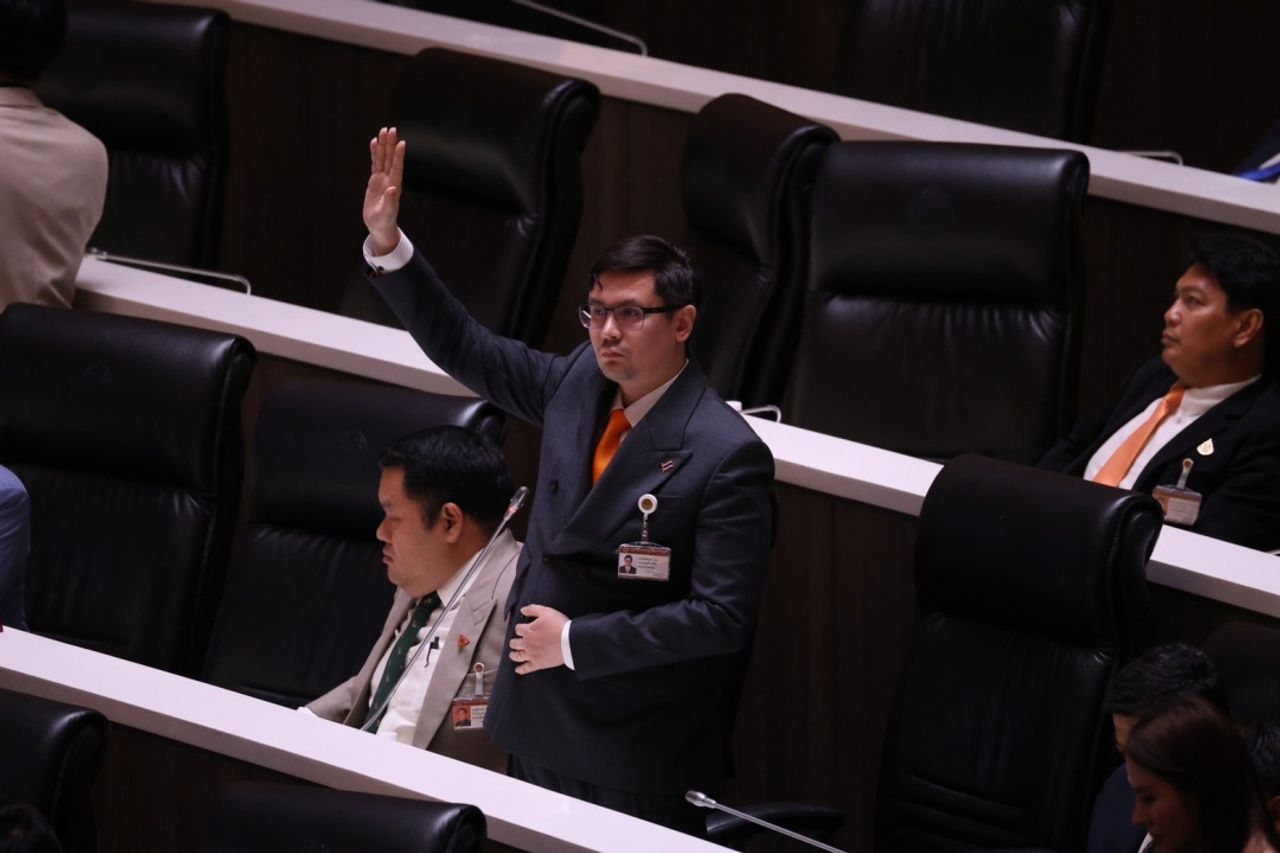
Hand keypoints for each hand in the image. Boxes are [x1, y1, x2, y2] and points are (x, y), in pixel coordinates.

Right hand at [364, 126, 404, 255]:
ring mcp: (382, 179)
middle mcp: (389, 180)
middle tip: (391, 129)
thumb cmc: (384, 221)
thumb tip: (393, 189)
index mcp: (394, 186)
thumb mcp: (387, 213)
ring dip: (383, 145)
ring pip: (382, 159)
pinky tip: (374, 143)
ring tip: (383, 131)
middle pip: (390, 159)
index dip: (398, 156)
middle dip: (390, 144)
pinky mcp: (375, 181)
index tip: (401, 143)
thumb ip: (391, 202)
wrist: (380, 226)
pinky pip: (375, 164)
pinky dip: (375, 153)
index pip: (396, 168)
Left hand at [509, 605, 567, 674]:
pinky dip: (521, 669)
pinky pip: (526, 668)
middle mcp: (526, 643)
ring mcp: (531, 655)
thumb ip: (533, 609)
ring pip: (517, 656)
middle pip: (515, 643)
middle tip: (515, 642)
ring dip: (514, 655)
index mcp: (528, 631)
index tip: (522, 628)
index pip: (518, 629)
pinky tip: (518, 669)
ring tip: (512, 654)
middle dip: (514, 642)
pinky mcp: (538, 664)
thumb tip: (522, 610)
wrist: (569, 641)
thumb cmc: (558, 625)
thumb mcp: (546, 611)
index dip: (520, 628)